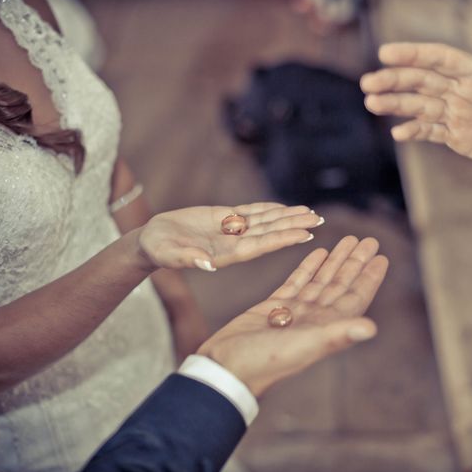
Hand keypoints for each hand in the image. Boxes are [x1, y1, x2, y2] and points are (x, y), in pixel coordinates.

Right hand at [138, 203, 323, 270]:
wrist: (152, 242)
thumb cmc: (159, 251)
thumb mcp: (170, 255)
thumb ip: (188, 260)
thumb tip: (207, 264)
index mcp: (226, 254)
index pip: (261, 246)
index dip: (283, 239)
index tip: (305, 234)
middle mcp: (234, 243)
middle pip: (271, 232)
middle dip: (294, 225)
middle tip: (319, 219)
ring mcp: (231, 231)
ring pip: (265, 221)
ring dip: (287, 216)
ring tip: (309, 211)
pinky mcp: (224, 218)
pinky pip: (250, 212)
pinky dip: (268, 208)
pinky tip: (283, 206)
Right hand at [197, 236, 388, 395]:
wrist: (227, 367)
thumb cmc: (265, 361)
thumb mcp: (305, 345)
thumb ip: (337, 335)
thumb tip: (372, 328)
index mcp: (326, 327)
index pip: (355, 297)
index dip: (369, 278)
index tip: (382, 257)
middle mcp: (314, 318)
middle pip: (341, 284)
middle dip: (355, 262)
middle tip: (368, 240)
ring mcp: (295, 311)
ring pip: (321, 280)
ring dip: (335, 261)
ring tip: (348, 240)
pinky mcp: (274, 306)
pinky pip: (298, 281)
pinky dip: (309, 267)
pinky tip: (319, 252)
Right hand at [360, 43, 471, 163]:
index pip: (441, 60)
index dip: (414, 55)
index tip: (387, 53)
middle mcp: (463, 91)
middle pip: (422, 82)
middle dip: (394, 81)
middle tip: (368, 84)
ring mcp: (458, 114)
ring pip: (420, 106)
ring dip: (396, 105)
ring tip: (372, 103)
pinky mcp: (458, 136)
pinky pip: (431, 133)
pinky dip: (414, 132)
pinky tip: (398, 133)